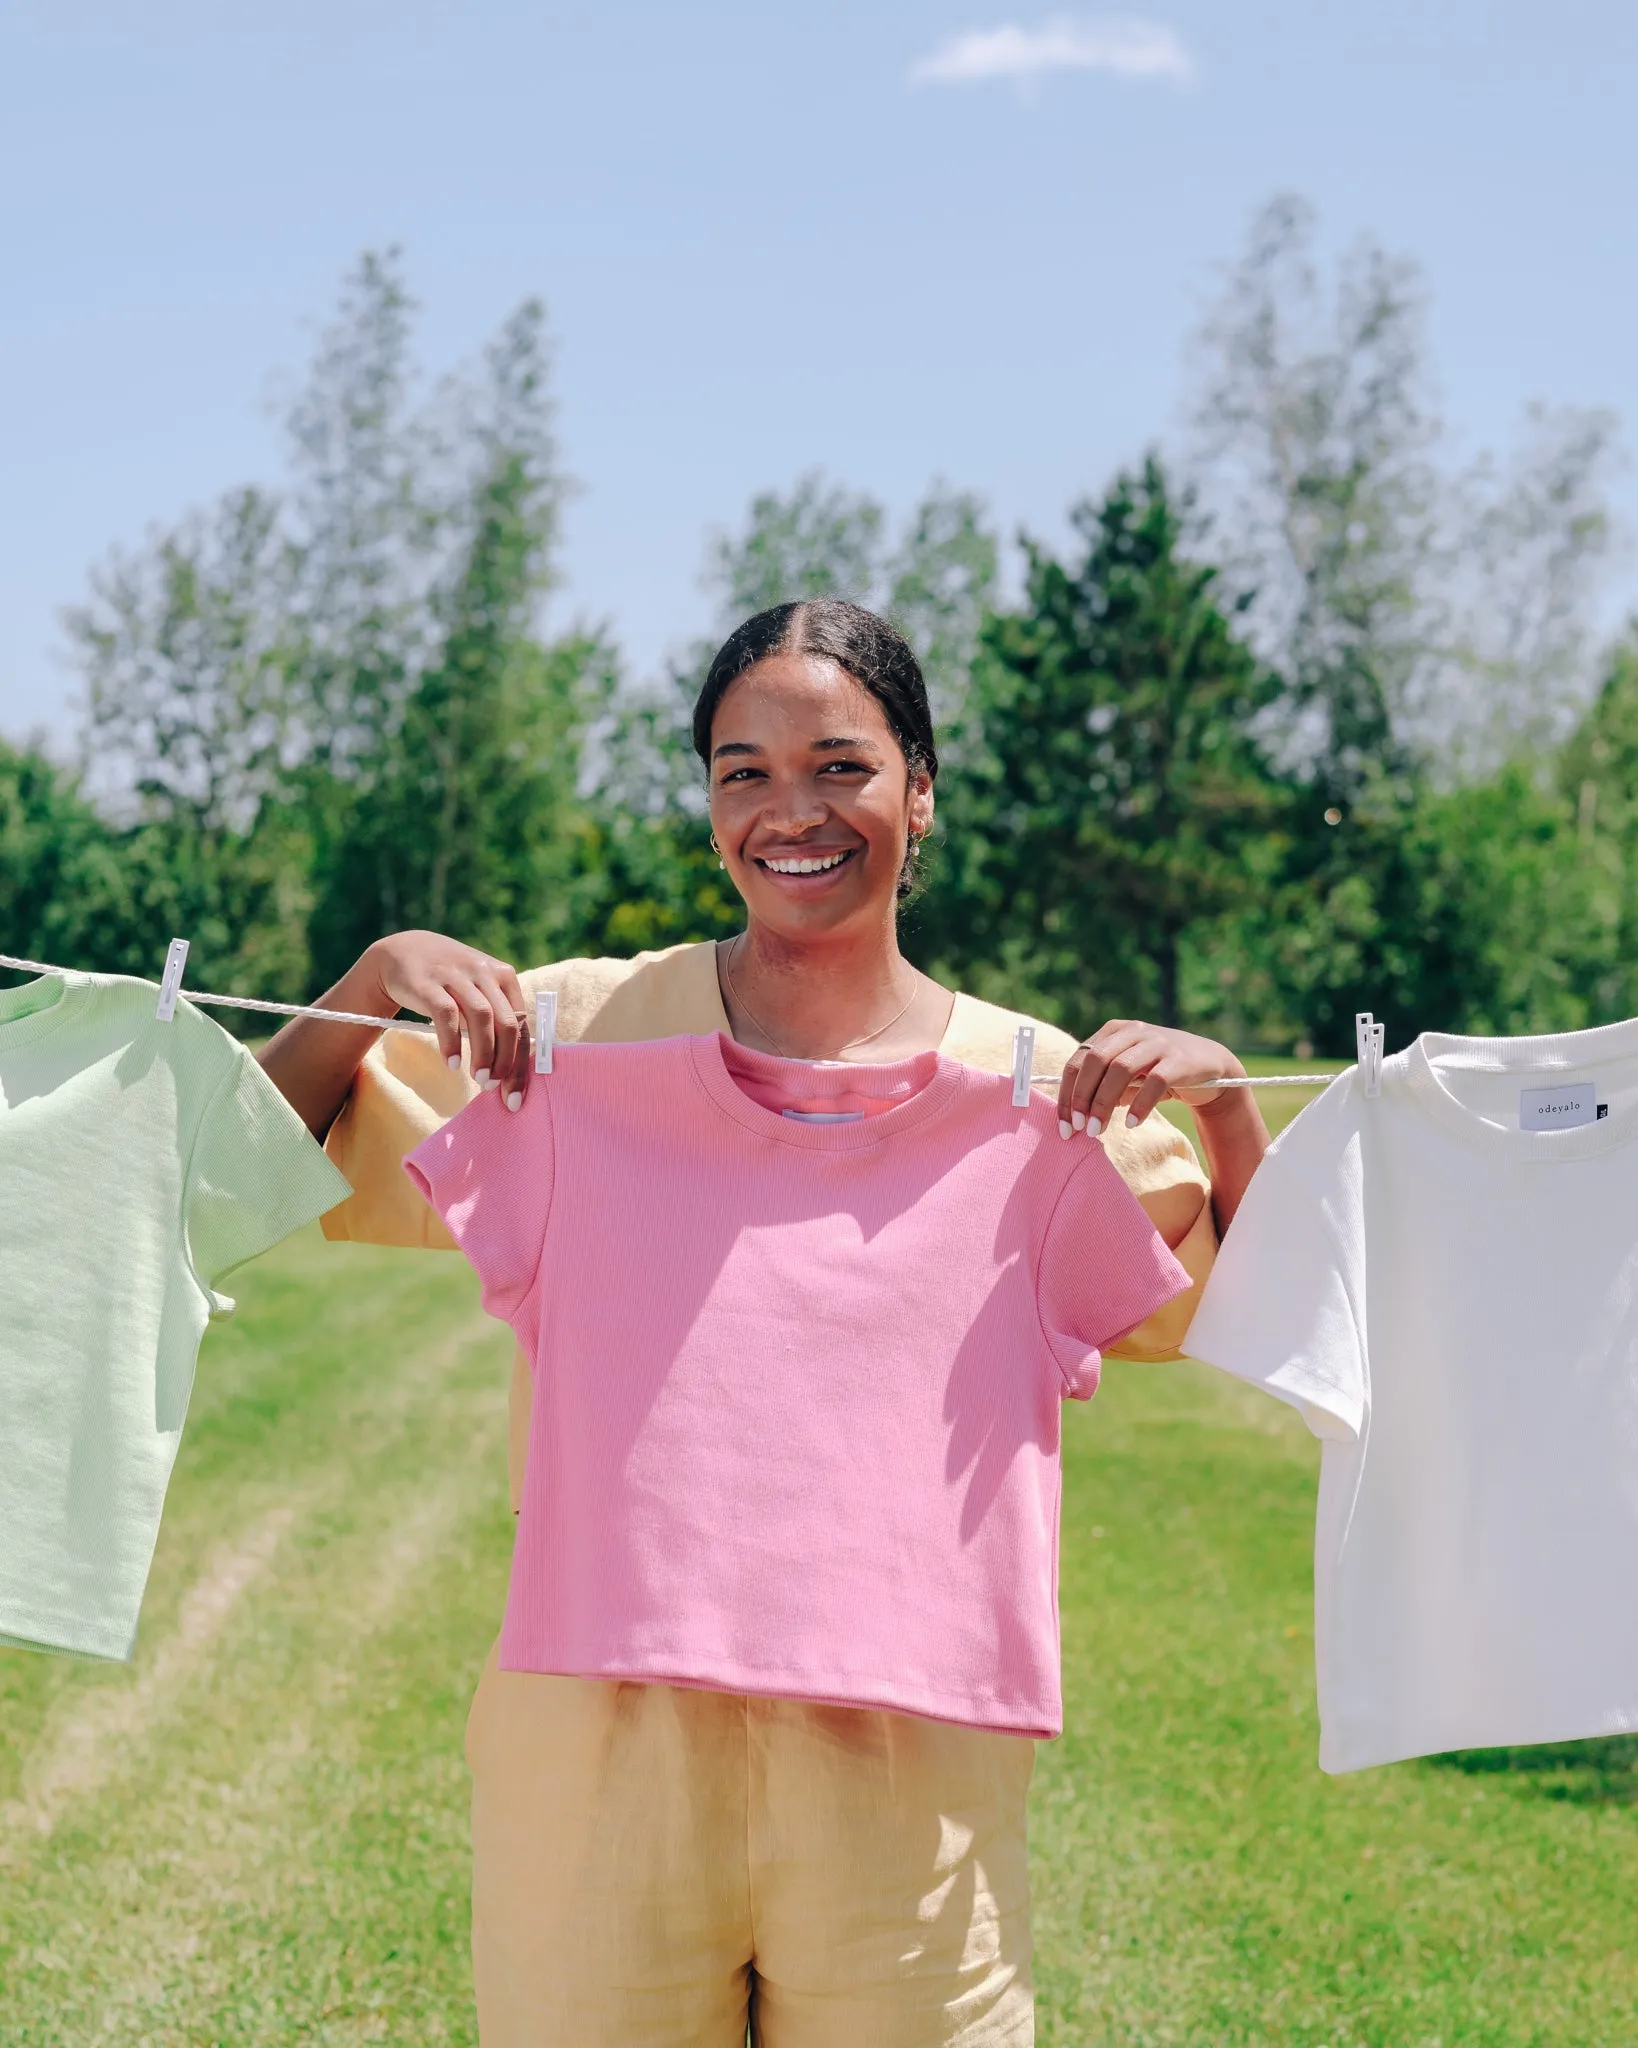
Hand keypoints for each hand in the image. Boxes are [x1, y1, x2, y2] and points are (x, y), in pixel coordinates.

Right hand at [365, 931, 531, 1109]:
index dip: (521, 1062)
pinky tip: (453, 1064)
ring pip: (482, 1017)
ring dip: (484, 1053)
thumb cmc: (448, 981)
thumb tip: (514, 1066)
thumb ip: (497, 1017)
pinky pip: (447, 1015)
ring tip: (480, 1079)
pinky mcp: (429, 983)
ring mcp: (457, 976)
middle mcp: (484, 973)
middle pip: (507, 1022)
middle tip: (495, 1088)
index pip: (522, 1024)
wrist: (401, 951)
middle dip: (506, 1061)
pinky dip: (452, 1042)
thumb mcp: (478, 990)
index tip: (515, 1095)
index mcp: (503, 977)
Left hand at [1055, 1019, 1244, 1139]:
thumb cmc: (1158, 1073)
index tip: (1064, 1124)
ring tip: (1098, 1130)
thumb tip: (1073, 1115)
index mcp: (1113, 1031)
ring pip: (1121, 1068)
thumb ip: (1102, 1086)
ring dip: (1104, 1102)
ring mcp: (1157, 1042)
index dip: (1067, 1093)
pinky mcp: (1179, 1059)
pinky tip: (1131, 1123)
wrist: (1210, 1065)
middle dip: (1082, 1097)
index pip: (1079, 1059)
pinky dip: (1139, 1104)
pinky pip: (1155, 1081)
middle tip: (1079, 1128)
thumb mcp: (1127, 1076)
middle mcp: (1133, 1031)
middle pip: (1095, 1060)